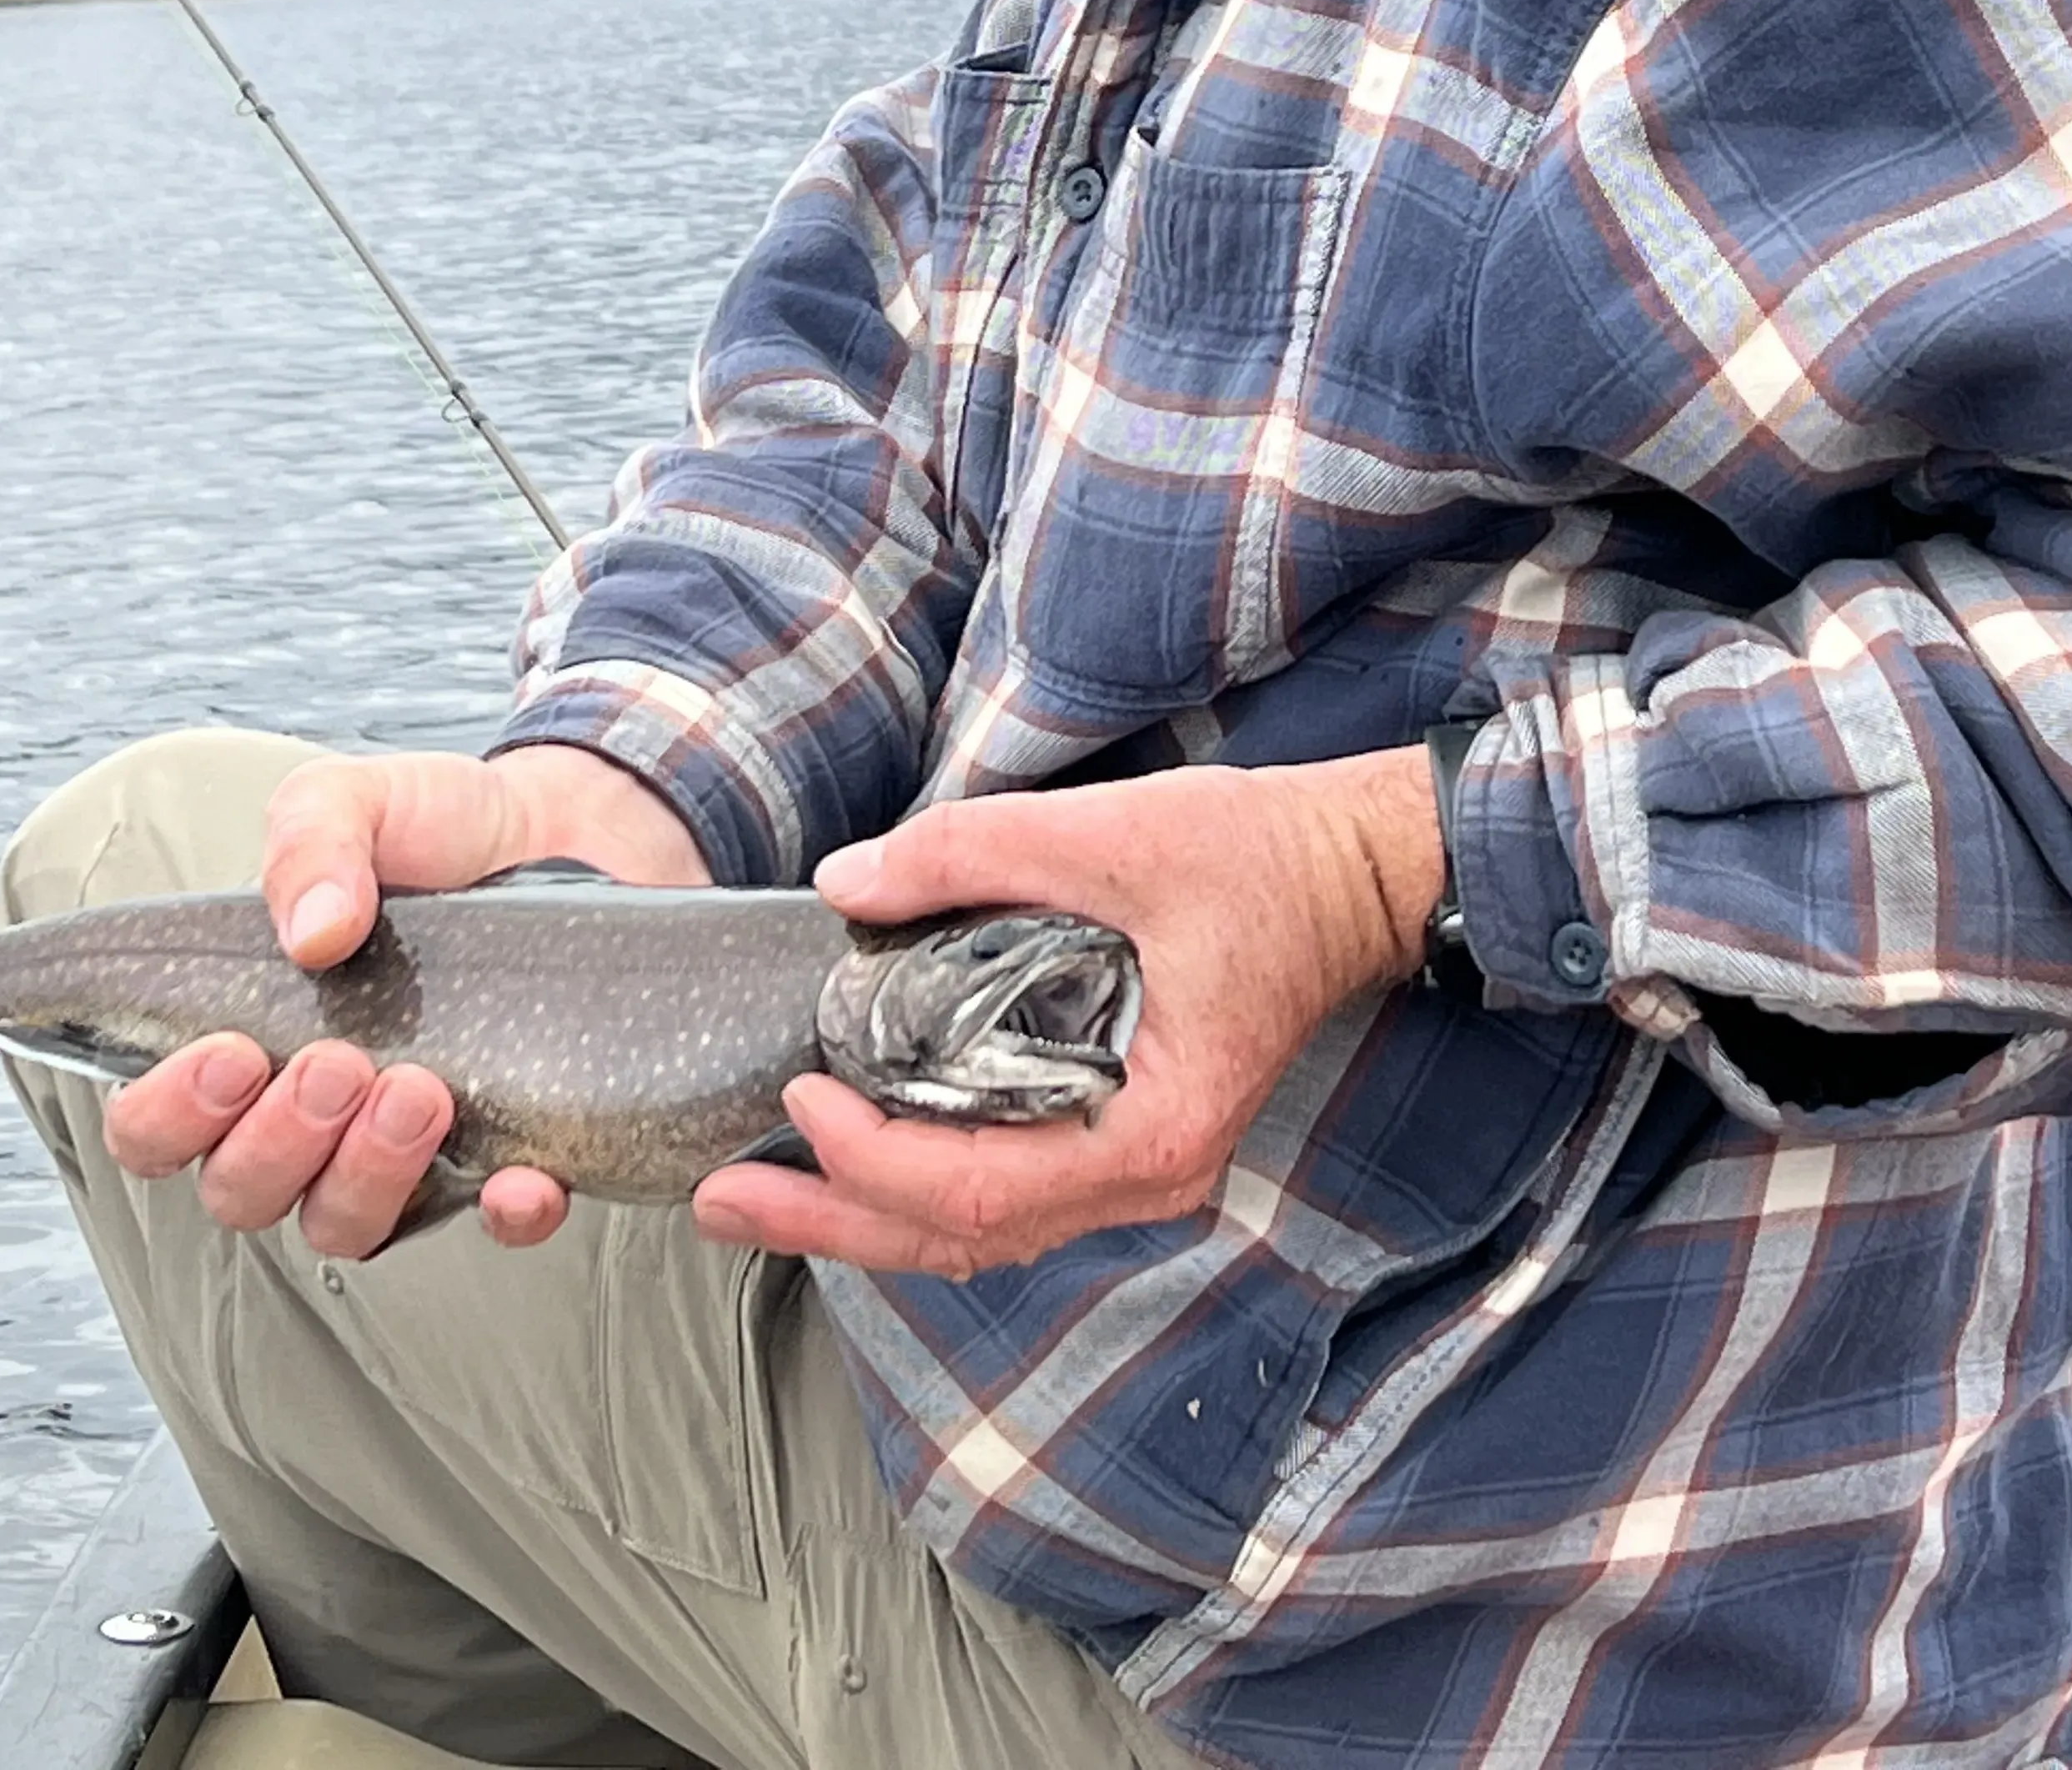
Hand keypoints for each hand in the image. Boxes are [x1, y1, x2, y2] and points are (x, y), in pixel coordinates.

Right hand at [103, 743, 708, 1256]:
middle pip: (244, 1192)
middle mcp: (307, 1118)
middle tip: (336, 1063)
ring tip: (419, 1090)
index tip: (228, 1054)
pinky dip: (503, 1212)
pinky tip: (517, 1176)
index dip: (170, 1115)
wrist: (560, 829)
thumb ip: (311, 842)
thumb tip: (312, 933)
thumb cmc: (431, 830)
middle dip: (278, 1143)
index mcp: (243, 1038)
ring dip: (370, 1174)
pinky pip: (496, 1225)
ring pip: (344, 1225)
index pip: (155, 1128)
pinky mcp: (504, 1153)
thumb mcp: (354, 802)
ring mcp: (400, 1151)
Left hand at [690, 749, 1439, 1277]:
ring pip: (979, 1230)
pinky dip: (919, 1186)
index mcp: (1153, 1131)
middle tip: (721, 1201)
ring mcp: (1134, 1169)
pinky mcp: (1120, 1137)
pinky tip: (853, 1155)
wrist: (1350, 873)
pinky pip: (1005, 1192)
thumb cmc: (1256, 860)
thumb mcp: (1112, 833)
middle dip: (833, 1223)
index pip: (984, 1189)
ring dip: (865, 1214)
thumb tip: (844, 885)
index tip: (804, 1094)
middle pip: (963, 1237)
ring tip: (758, 1191)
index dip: (878, 1161)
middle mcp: (1143, 1177)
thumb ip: (971, 854)